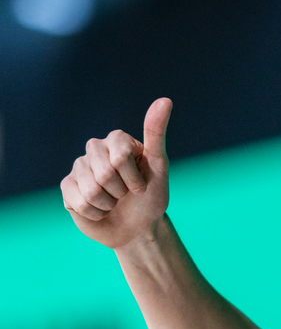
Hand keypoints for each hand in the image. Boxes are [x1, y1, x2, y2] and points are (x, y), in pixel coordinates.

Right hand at [61, 98, 172, 247]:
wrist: (138, 228)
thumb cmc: (151, 197)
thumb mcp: (159, 167)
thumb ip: (156, 134)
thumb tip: (165, 100)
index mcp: (117, 140)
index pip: (120, 157)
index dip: (134, 179)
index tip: (142, 185)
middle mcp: (95, 149)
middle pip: (103, 174)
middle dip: (121, 192)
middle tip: (126, 194)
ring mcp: (79, 167)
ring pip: (90, 191)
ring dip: (108, 204)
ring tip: (114, 202)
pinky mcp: (67, 187)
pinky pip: (77, 202)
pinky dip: (95, 213)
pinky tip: (100, 210)